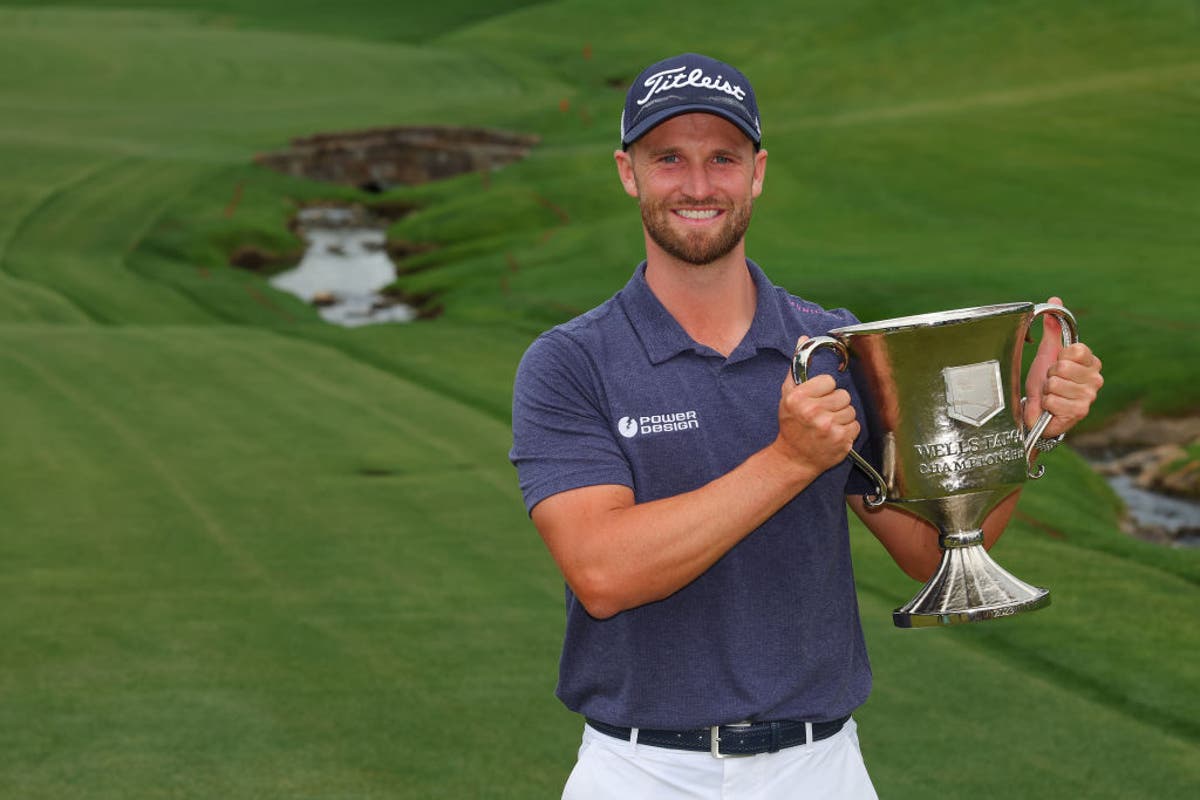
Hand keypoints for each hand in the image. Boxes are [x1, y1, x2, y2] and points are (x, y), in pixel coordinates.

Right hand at [776, 336, 860, 476]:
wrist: (793, 459)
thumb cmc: (791, 426)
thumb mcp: (787, 396)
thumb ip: (796, 368)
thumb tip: (803, 339)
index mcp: (799, 398)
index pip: (829, 381)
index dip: (824, 391)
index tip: (816, 400)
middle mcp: (813, 412)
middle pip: (843, 395)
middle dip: (835, 404)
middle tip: (822, 414)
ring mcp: (828, 427)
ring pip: (851, 410)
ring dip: (842, 417)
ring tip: (828, 425)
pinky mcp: (842, 440)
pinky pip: (856, 426)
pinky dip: (848, 431)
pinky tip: (834, 435)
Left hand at [1024, 297, 1103, 436]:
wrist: (1039, 412)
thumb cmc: (1045, 383)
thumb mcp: (1047, 354)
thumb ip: (1052, 329)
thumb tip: (1055, 299)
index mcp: (1091, 361)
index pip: (1075, 349)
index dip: (1059, 357)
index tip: (1057, 364)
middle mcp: (1096, 378)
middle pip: (1062, 366)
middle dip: (1050, 375)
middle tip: (1051, 382)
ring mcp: (1089, 396)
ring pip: (1055, 383)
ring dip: (1047, 391)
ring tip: (1051, 394)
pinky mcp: (1080, 411)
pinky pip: (1053, 400)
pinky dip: (1046, 404)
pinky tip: (1051, 407)